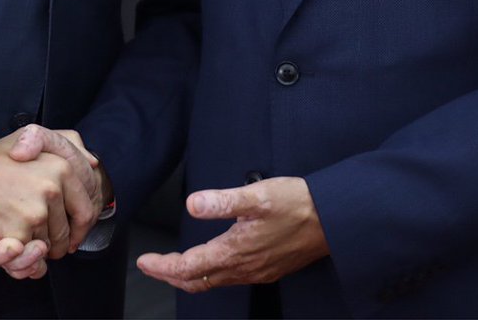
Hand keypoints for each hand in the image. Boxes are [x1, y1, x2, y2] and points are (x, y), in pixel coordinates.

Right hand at [0, 126, 106, 271]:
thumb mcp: (33, 136)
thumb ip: (65, 144)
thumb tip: (93, 163)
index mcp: (62, 167)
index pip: (85, 210)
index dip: (79, 228)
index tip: (70, 237)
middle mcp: (52, 189)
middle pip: (64, 235)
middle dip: (53, 245)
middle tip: (37, 241)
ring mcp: (35, 213)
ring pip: (45, 249)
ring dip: (33, 254)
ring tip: (17, 241)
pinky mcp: (16, 234)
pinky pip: (25, 259)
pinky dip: (17, 260)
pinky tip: (6, 247)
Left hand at [137, 177, 328, 292]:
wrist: (332, 221)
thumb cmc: (297, 204)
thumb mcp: (258, 195)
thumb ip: (223, 201)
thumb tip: (193, 204)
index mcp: (235, 251)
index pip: (188, 267)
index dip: (163, 266)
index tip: (144, 262)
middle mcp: (243, 268)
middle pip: (198, 281)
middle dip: (171, 274)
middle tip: (153, 265)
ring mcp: (256, 272)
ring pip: (214, 281)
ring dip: (191, 275)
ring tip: (175, 264)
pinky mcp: (267, 269)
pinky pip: (231, 279)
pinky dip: (212, 273)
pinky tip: (213, 261)